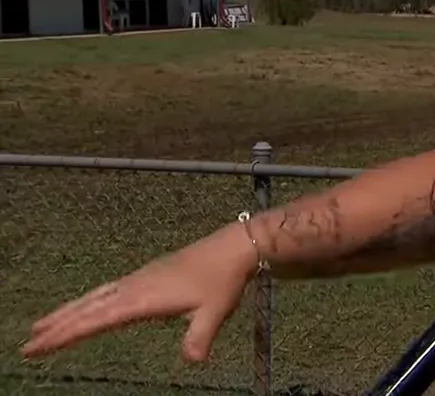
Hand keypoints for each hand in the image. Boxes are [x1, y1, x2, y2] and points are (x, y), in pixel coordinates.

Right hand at [21, 226, 257, 361]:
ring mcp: (138, 280)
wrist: (233, 248)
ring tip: (40, 327)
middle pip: (87, 308)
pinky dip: (87, 302)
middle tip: (26, 346)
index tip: (38, 346)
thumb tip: (192, 361)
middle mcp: (134, 287)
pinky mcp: (145, 277)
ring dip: (66, 313)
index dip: (66, 335)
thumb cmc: (223, 281)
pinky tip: (84, 308)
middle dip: (56, 327)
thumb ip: (199, 337)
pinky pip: (106, 292)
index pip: (96, 320)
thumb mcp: (214, 312)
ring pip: (93, 298)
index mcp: (143, 298)